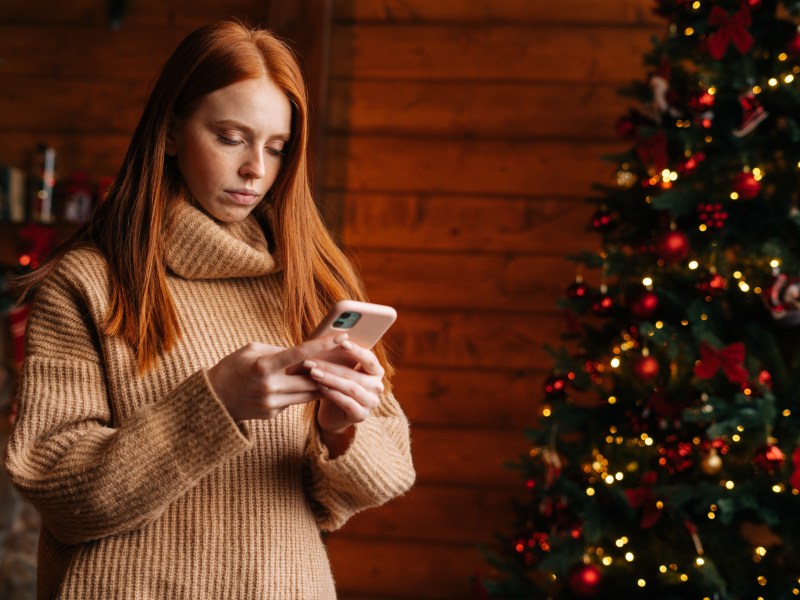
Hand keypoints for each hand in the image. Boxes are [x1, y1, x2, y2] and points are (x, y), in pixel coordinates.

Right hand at [207, 335, 348, 421]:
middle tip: (347, 359)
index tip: (342, 337)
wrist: (213, 399)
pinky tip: (304, 385)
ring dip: (321, 383)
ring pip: (307, 393)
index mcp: (264, 366)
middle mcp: (270, 387)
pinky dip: (300, 392)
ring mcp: (272, 403)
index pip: (300, 353)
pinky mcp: (272, 414)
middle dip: (329, 369)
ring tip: (335, 373)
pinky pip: (294, 401)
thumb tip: (304, 353)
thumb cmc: (233, 367)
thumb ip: (279, 350)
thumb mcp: (252, 350)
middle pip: (311, 378)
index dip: (323, 345)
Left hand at [303, 339, 385, 436]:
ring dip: (330, 379)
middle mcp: (377, 387)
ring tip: (313, 372)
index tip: (342, 341)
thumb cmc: (335, 385)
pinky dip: (332, 394)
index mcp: (375, 371)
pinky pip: (347, 403)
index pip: (369, 359)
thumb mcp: (339, 369)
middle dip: (331, 366)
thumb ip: (340, 356)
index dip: (356, 350)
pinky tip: (320, 387)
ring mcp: (371, 402)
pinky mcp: (361, 416)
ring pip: (351, 388)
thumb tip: (329, 336)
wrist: (332, 413)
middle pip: (355, 374)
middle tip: (311, 360)